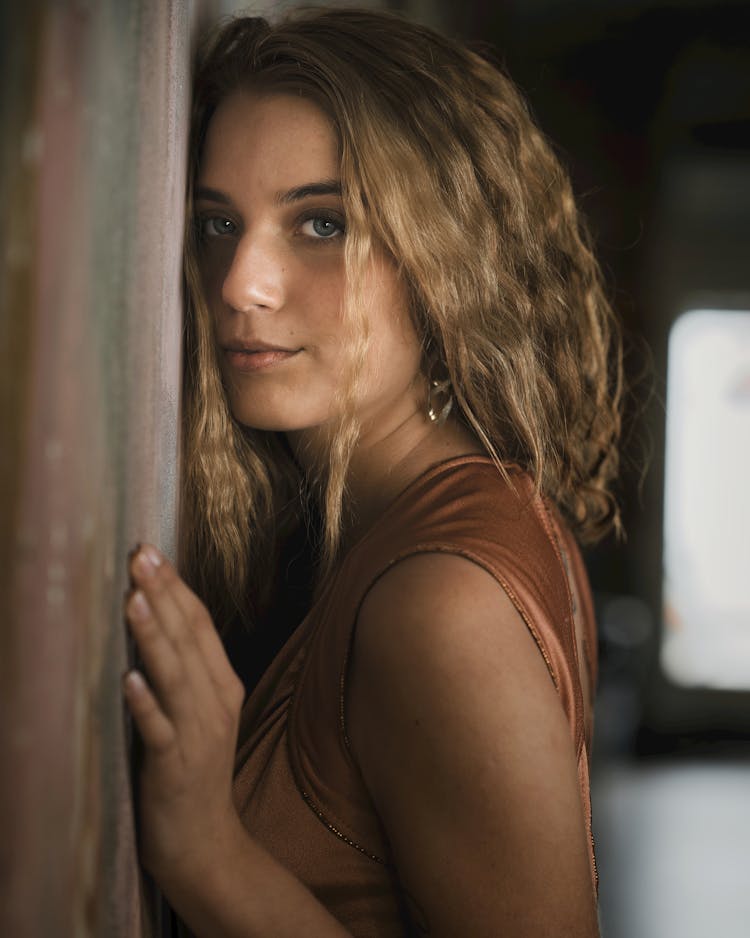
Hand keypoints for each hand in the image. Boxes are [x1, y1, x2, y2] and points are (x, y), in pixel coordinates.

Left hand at [123, 544, 245, 889]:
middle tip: (140, 555)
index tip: (152, 552)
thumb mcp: (200, 714)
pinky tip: (129, 680)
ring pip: (175, 676)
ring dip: (154, 636)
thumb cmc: (194, 773)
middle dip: (163, 595)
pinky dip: (146, 704)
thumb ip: (186, 672)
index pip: (201, 625)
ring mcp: (197, 734)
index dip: (176, 587)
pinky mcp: (175, 767)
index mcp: (223, 686)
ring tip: (134, 599)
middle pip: (189, 639)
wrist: (206, 843)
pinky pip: (159, 731)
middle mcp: (214, 703)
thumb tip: (157, 621)